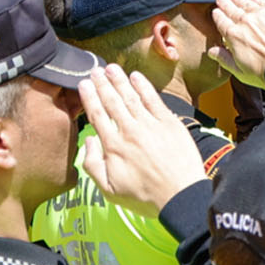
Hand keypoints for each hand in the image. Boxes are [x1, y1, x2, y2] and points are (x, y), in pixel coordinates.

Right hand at [77, 65, 205, 213]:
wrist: (180, 196)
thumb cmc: (144, 196)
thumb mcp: (108, 190)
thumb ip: (92, 165)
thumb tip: (88, 140)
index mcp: (113, 146)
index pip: (97, 115)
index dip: (89, 97)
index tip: (84, 83)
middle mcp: (130, 131)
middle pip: (112, 102)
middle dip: (103, 84)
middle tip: (95, 70)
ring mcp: (151, 125)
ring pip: (131, 97)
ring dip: (120, 81)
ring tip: (111, 68)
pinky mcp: (170, 124)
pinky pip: (154, 100)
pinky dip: (144, 87)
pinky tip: (137, 77)